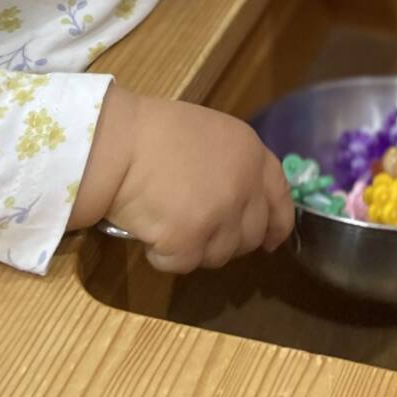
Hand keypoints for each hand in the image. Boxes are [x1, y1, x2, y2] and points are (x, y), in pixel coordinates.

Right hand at [70, 85, 292, 273]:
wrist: (116, 141)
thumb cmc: (152, 132)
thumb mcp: (208, 134)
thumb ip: (232, 165)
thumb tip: (238, 202)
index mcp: (250, 154)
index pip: (280, 197)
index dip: (278, 223)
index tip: (271, 241)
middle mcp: (244, 186)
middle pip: (250, 235)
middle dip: (227, 242)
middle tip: (197, 232)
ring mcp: (219, 214)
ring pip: (218, 255)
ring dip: (194, 249)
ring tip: (165, 223)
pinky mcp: (188, 238)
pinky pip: (181, 264)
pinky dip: (163, 256)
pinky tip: (148, 232)